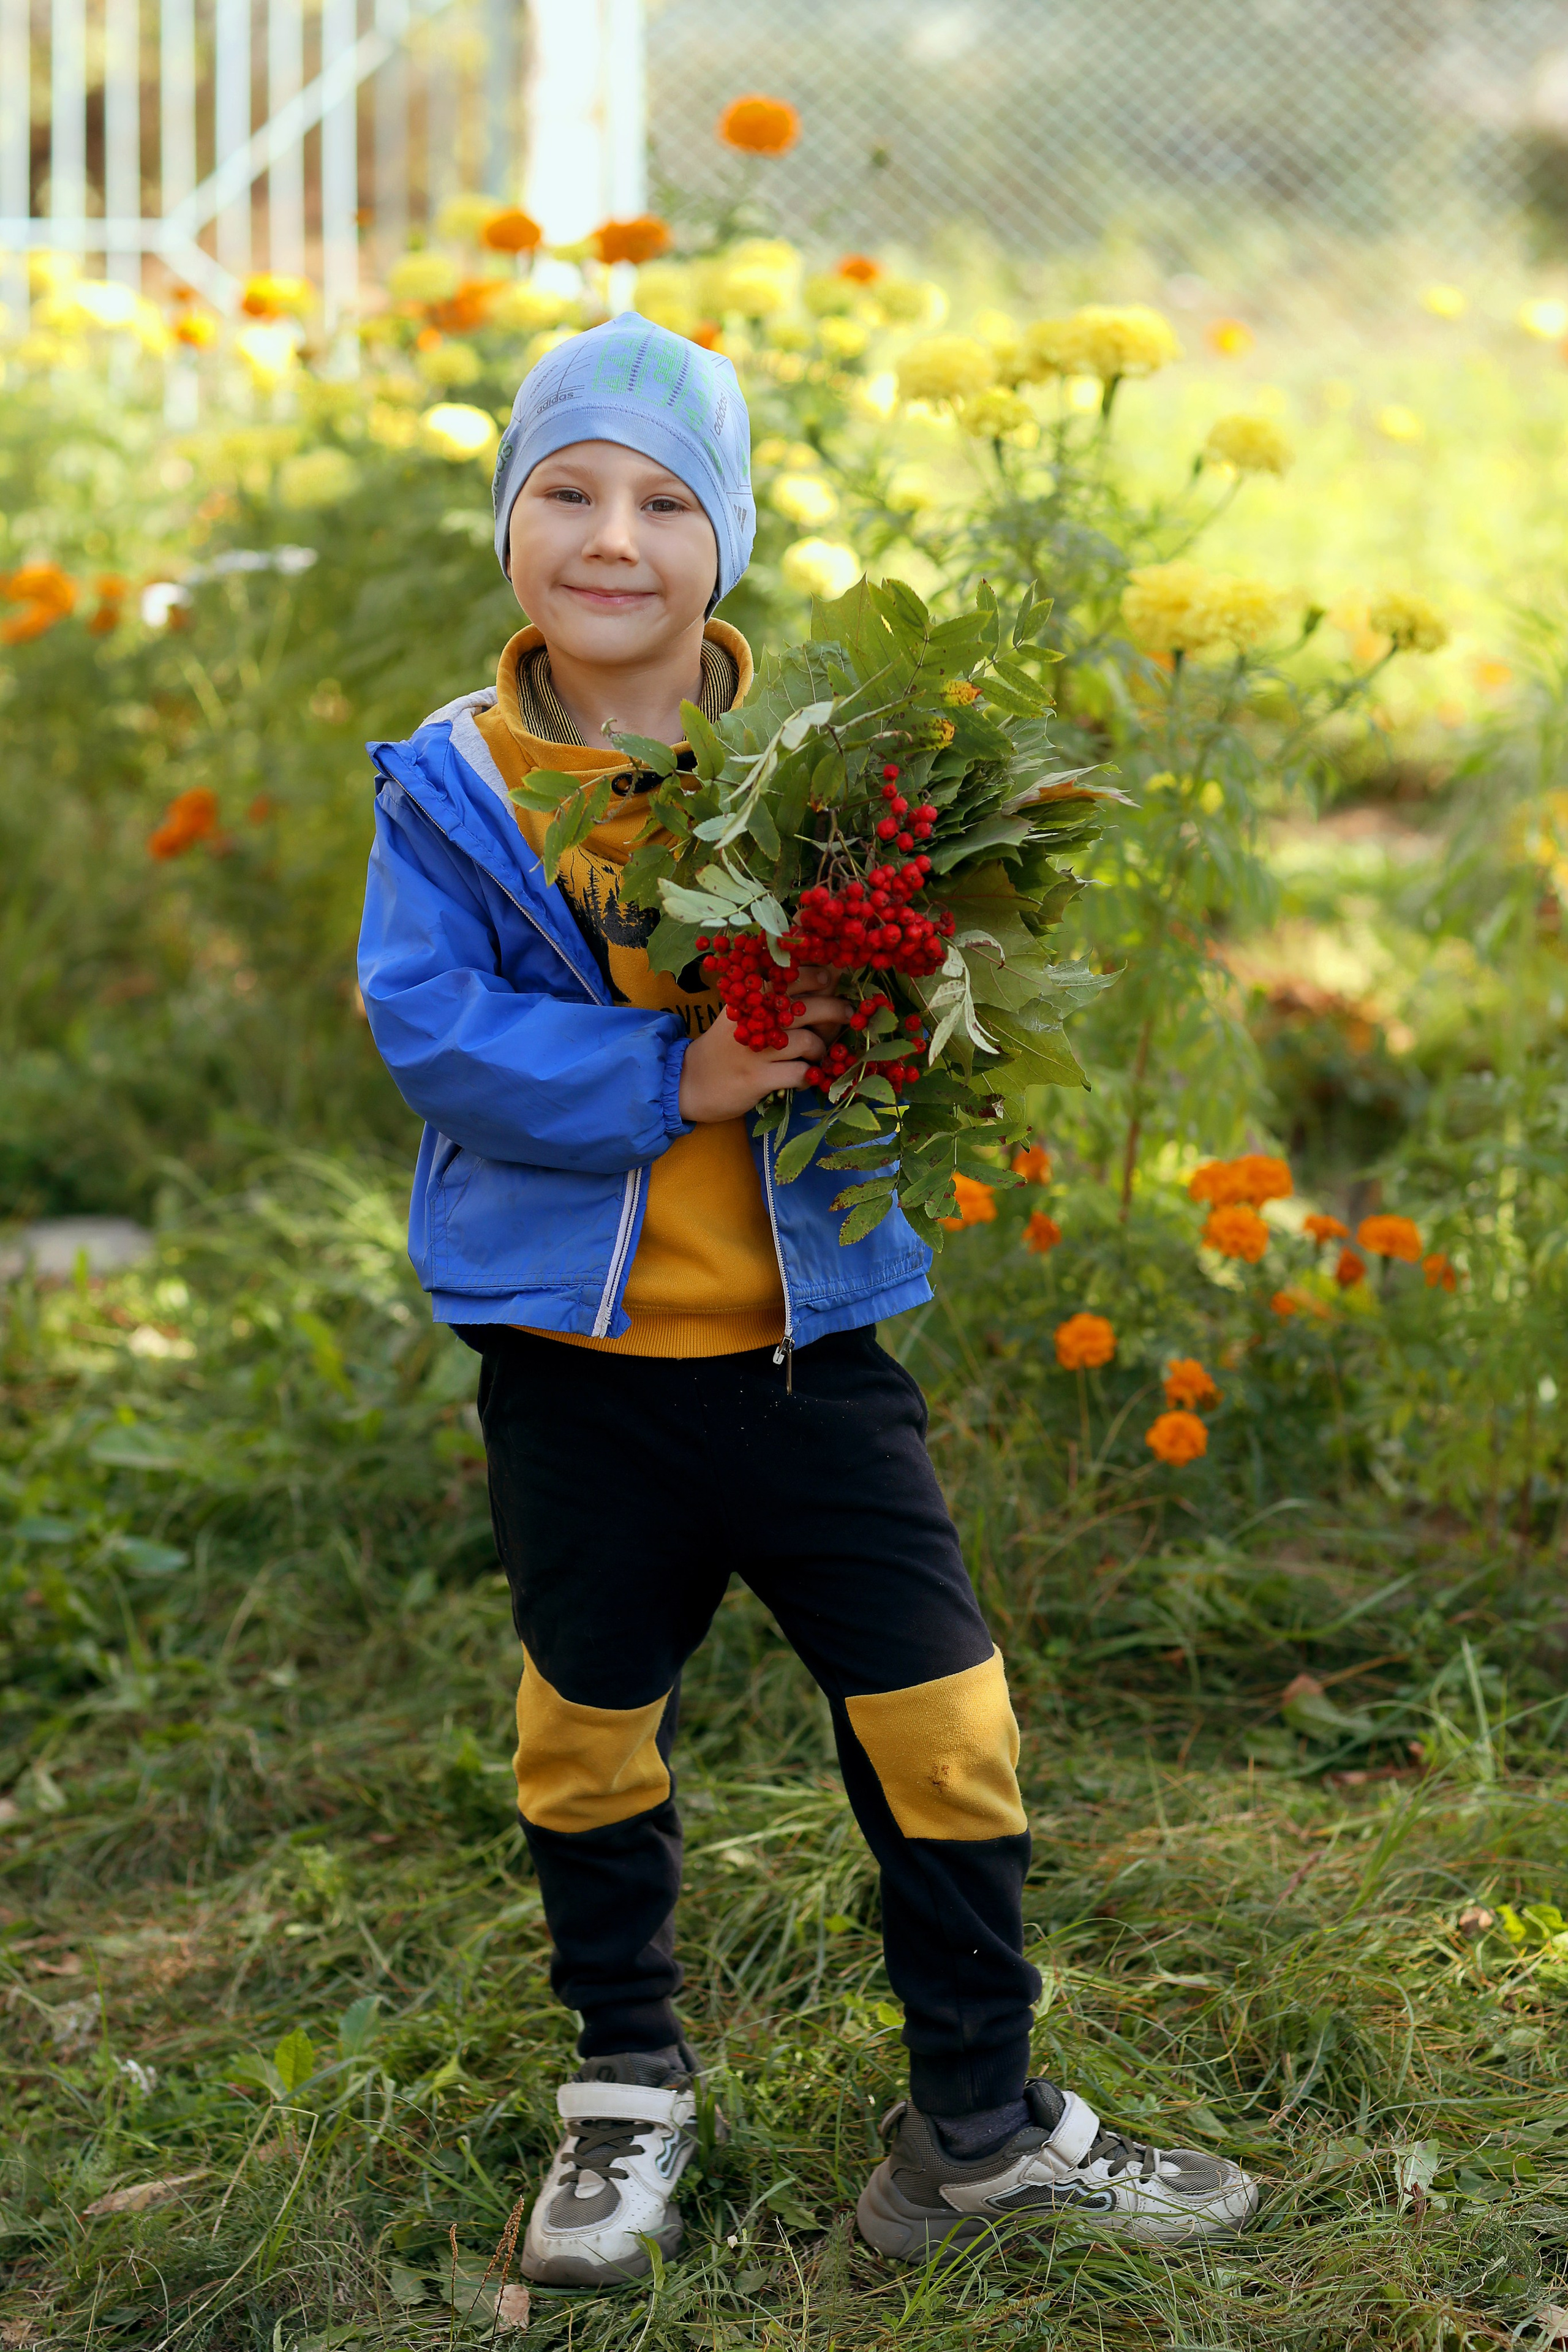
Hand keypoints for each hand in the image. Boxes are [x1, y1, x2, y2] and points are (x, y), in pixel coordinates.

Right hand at [679, 989, 852, 1122]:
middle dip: (835, 1009)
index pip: (790, 974)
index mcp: (748, 996)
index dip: (817, 974)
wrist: (690, 1081)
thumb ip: (772, 993)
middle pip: (808, 1006)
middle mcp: (752, 1017)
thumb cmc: (725, 1043)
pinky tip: (804, 1076)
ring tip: (816, 1053)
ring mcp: (755, 1049)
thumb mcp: (741, 1011)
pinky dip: (808, 1076)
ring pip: (808, 1041)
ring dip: (820, 1048)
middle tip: (847, 1014)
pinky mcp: (757, 1078)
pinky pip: (799, 1073)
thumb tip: (826, 973)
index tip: (830, 979)